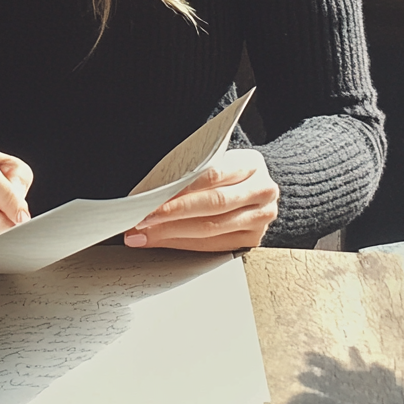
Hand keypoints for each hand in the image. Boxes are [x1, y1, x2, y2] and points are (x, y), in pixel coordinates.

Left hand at [123, 149, 278, 251]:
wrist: (255, 183)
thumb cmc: (227, 168)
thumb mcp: (215, 158)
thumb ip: (191, 170)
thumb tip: (149, 188)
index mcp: (252, 165)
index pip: (212, 176)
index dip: (180, 188)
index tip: (149, 196)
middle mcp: (262, 193)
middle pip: (212, 205)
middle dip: (172, 214)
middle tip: (141, 219)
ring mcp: (260, 220)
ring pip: (211, 228)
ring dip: (172, 232)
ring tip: (144, 233)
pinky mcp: (252, 240)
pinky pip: (213, 245)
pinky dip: (184, 243)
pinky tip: (162, 240)